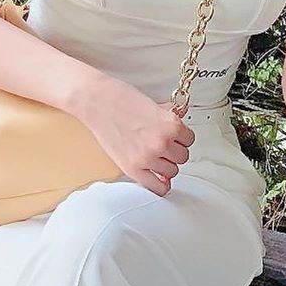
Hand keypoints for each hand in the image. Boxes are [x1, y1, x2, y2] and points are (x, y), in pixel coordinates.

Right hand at [75, 77, 194, 196]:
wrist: (96, 101)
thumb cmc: (120, 97)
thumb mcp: (152, 104)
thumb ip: (168, 116)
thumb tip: (179, 122)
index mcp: (170, 124)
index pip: (189, 139)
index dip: (181, 137)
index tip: (174, 136)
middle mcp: (161, 143)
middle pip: (183, 157)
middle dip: (174, 151)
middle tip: (164, 145)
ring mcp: (147, 158)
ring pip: (172, 171)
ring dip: (166, 165)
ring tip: (155, 156)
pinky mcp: (133, 169)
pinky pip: (158, 187)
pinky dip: (160, 185)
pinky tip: (157, 176)